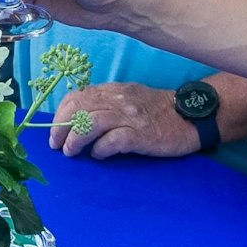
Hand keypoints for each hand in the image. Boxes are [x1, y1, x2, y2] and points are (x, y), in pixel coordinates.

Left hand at [47, 81, 199, 158]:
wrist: (191, 116)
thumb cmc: (158, 111)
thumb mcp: (128, 99)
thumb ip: (105, 104)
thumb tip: (77, 119)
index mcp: (112, 90)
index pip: (76, 96)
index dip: (60, 114)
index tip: (55, 132)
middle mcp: (118, 99)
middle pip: (79, 108)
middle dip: (61, 128)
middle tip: (57, 145)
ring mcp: (130, 117)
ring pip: (91, 122)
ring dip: (75, 139)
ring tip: (71, 152)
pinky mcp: (141, 134)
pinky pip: (113, 140)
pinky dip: (100, 149)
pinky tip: (99, 155)